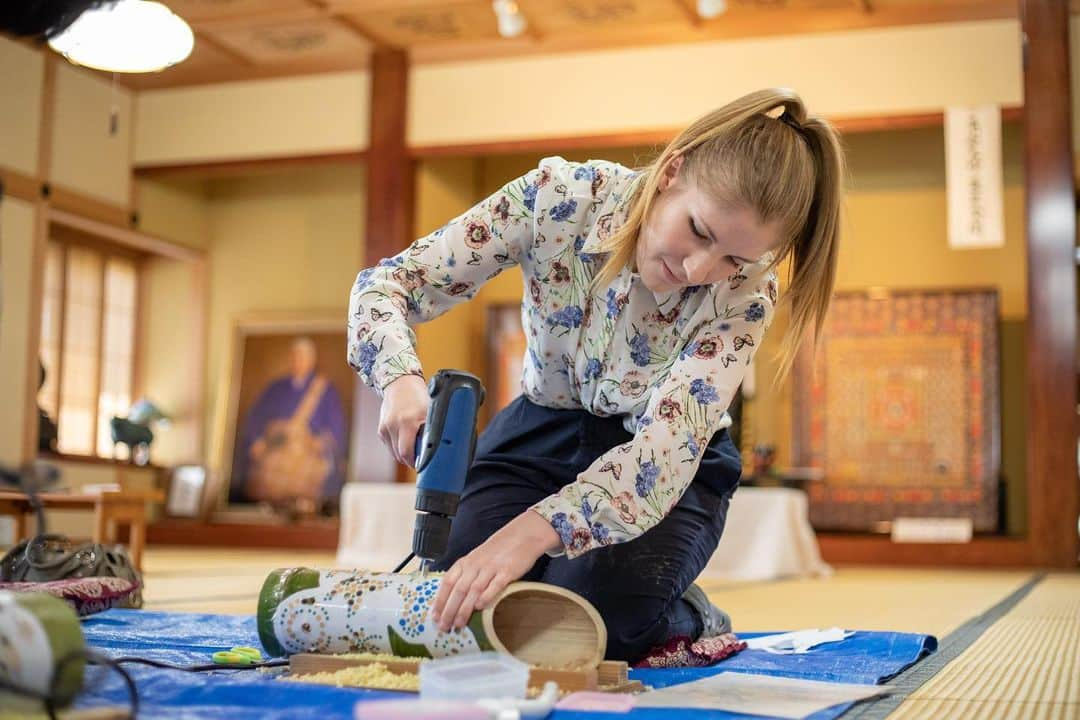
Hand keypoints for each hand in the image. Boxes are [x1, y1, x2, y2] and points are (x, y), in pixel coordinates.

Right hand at [378, 374, 429, 467]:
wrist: (400, 384)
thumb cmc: (418, 397)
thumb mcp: (430, 411)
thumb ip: (432, 429)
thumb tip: (440, 447)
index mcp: (407, 422)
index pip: (406, 453)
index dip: (415, 462)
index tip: (424, 464)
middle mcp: (393, 426)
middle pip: (400, 456)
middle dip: (411, 459)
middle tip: (422, 456)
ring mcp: (385, 428)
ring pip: (394, 453)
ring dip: (404, 454)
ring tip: (415, 446)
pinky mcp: (381, 430)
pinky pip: (390, 446)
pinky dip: (398, 446)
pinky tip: (406, 437)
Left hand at [432, 510, 561, 631]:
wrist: (523, 535)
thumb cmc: (498, 550)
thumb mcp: (477, 559)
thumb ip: (466, 575)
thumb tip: (453, 599)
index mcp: (466, 562)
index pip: (447, 582)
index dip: (440, 600)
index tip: (434, 616)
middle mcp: (476, 564)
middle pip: (458, 589)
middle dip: (449, 610)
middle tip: (444, 626)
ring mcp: (491, 567)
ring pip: (473, 590)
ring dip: (464, 609)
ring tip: (458, 624)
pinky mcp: (507, 571)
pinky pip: (494, 585)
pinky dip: (486, 596)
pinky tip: (480, 608)